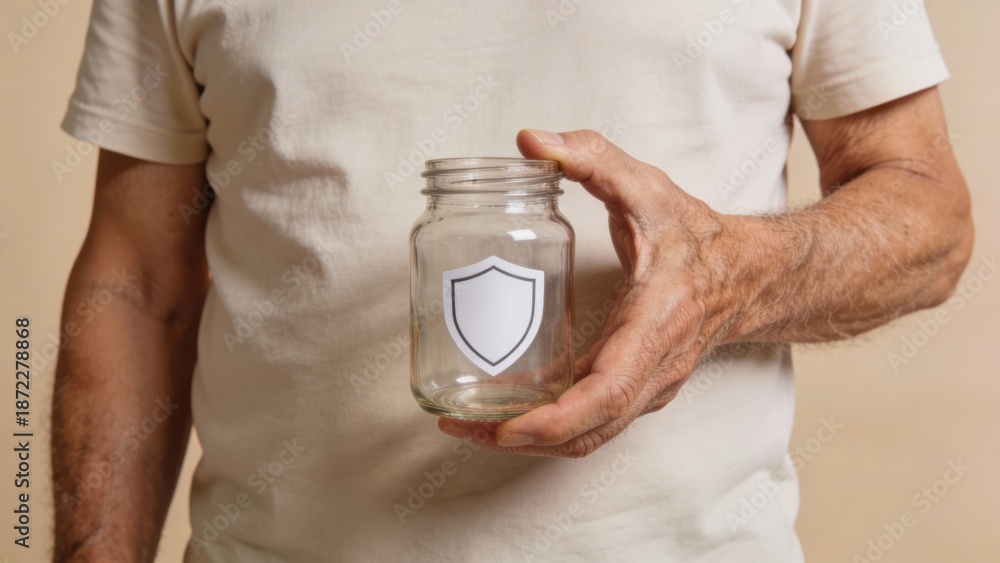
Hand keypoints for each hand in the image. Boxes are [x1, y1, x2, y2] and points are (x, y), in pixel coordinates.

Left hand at [437, 129, 740, 457]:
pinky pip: (594, 423)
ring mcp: (650, 387)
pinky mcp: (639, 390)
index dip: (554, 419)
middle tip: (463, 427)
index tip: (506, 429)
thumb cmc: (698, 237)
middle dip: (523, 439)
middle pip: (589, 431)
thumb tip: (532, 141)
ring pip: (590, 437)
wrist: (750, 275)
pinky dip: (551, 428)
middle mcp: (656, 369)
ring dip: (532, 441)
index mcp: (657, 324)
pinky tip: (510, 412)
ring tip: (472, 427)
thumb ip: (592, 158)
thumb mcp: (647, 188)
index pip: (607, 392)